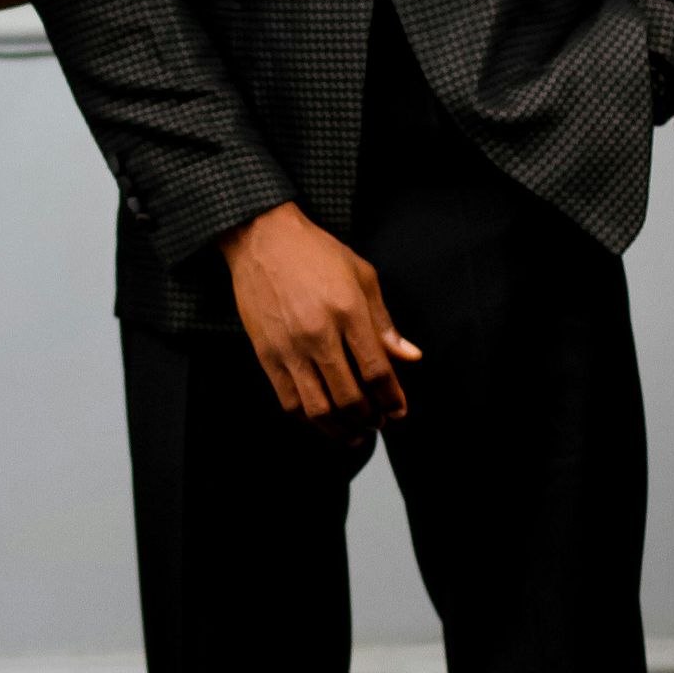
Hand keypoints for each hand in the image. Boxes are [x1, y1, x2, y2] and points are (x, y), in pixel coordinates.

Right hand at [219, 201, 421, 436]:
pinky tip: (323, 420)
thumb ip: (385, 322)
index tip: (398, 411)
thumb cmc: (315, 253)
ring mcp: (289, 347)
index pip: (377, 371)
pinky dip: (309, 420)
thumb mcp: (362, 276)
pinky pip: (289, 401)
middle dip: (370, 419)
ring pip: (318, 409)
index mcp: (348, 312)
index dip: (392, 399)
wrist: (263, 239)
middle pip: (350, 397)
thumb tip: (410, 356)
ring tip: (355, 433)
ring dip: (341, 429)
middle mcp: (318, 334)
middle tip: (379, 423)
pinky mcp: (266, 355)